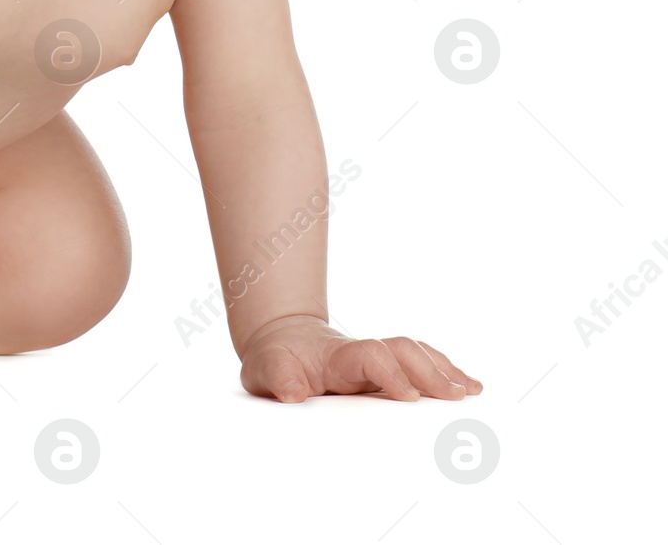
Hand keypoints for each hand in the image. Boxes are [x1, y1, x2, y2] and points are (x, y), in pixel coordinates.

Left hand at [240, 315, 482, 402]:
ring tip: (473, 391)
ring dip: (444, 370)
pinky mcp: (384, 372)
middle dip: (430, 370)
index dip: (390, 372)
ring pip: (415, 355)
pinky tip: (469, 387)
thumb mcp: (265, 369)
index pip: (369, 355)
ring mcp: (376, 362)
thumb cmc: (276, 360)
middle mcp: (362, 355)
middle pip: (402, 351)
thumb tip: (292, 393)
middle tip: (456, 396)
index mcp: (336, 356)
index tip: (409, 396)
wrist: (281, 342)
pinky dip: (444, 373)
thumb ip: (278, 377)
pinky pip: (418, 366)